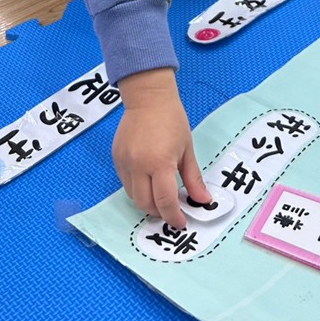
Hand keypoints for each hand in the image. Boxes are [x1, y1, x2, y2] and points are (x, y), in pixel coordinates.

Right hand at [114, 68, 210, 227]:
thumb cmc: (172, 120)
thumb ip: (193, 178)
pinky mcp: (116, 157)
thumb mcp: (187, 149)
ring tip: (159, 194)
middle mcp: (138, 165)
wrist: (148, 97)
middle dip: (159, 212)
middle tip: (171, 210)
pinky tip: (148, 179)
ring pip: (132, 196)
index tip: (181, 223)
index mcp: (159, 163)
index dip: (174, 217)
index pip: (165, 202)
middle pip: (145, 204)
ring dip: (147, 201)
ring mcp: (124, 162)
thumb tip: (203, 201)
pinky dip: (137, 187)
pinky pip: (125, 182)